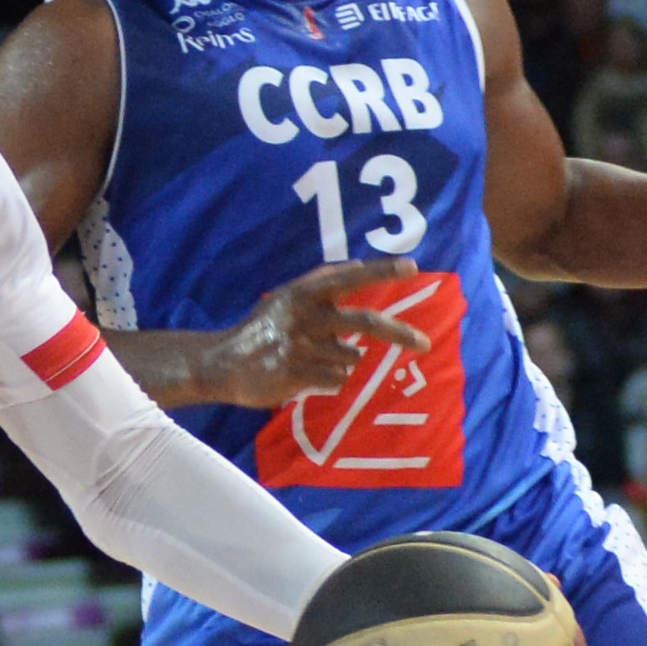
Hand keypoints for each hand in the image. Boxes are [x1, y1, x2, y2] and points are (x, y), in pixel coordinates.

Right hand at [198, 263, 430, 407]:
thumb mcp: (284, 298)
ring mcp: (301, 346)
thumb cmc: (259, 331)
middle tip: (425, 344)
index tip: (412, 268)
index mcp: (303, 293)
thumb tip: (357, 265)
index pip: (348, 277)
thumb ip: (318, 282)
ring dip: (341, 363)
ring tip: (313, 362)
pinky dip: (328, 380)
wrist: (220, 363)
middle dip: (400, 333)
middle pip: (366, 322)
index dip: (380, 272)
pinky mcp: (296, 373)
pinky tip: (305, 376)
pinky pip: (336, 380)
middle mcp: (305, 315)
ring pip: (351, 358)